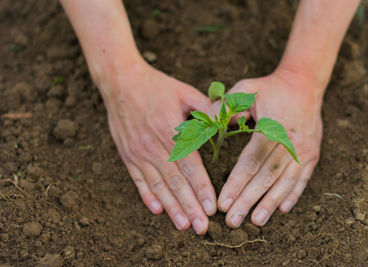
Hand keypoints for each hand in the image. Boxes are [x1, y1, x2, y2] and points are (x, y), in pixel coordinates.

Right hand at [98, 62, 215, 233]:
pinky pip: (138, 180)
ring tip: (183, 226)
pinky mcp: (128, 155)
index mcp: (171, 131)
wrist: (121, 82)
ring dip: (171, 207)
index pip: (190, 166)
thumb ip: (207, 110)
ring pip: (158, 186)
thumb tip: (230, 121)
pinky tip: (157, 210)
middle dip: (190, 207)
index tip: (212, 208)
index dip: (202, 189)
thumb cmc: (157, 87)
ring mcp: (139, 153)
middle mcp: (154, 146)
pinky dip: (147, 196)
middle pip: (176, 182)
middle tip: (202, 228)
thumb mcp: (185, 93)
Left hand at [217, 69, 322, 227]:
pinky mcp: (312, 154)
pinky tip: (282, 210)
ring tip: (256, 221)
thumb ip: (225, 105)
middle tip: (232, 221)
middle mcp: (290, 142)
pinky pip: (303, 179)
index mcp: (271, 127)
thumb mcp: (246, 89)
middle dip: (248, 200)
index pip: (251, 161)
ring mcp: (304, 150)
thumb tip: (205, 122)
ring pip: (285, 181)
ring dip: (270, 203)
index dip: (236, 183)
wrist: (305, 84)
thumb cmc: (270, 88)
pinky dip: (293, 195)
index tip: (222, 202)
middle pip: (266, 176)